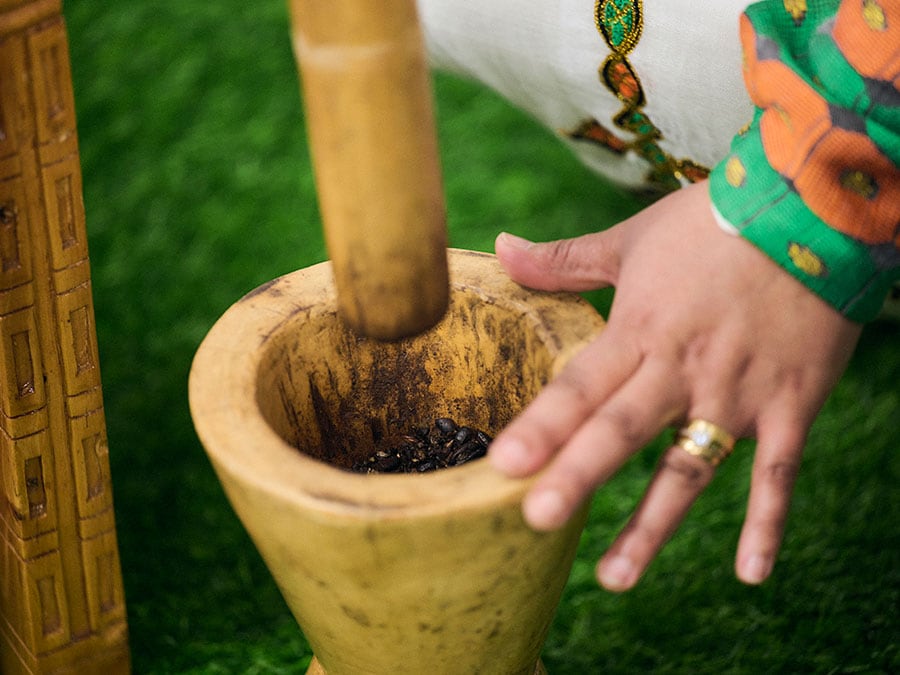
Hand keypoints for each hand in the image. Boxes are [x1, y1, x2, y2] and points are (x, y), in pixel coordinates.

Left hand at [490, 181, 861, 590]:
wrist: (813, 207)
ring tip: (615, 578)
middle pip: (622, 430)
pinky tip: (750, 574)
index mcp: (639, 329)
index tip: (504, 465)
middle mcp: (682, 367)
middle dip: (579, 475)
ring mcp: (737, 392)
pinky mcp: (789, 404)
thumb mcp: (630, 239)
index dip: (544, 425)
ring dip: (653, 525)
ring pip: (689, 469)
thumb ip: (563, 259)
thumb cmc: (712, 223)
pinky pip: (777, 473)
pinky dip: (767, 523)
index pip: (581, 385)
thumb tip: (498, 248)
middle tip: (538, 519)